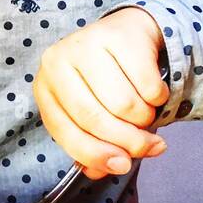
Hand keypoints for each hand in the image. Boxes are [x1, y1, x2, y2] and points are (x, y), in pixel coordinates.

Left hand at [33, 7, 170, 180]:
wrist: (128, 33)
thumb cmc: (105, 80)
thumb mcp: (90, 110)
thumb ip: (94, 144)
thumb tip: (111, 168)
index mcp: (44, 86)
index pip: (65, 131)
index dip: (95, 155)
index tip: (122, 166)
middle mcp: (57, 61)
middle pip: (95, 119)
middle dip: (128, 142)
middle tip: (150, 147)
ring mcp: (86, 44)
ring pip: (124, 105)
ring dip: (145, 118)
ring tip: (146, 112)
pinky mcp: (119, 35)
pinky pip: (147, 85)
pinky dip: (158, 98)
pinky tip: (154, 91)